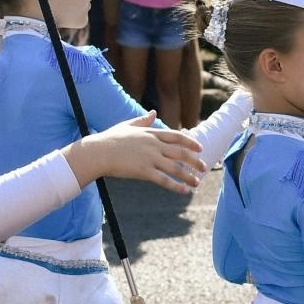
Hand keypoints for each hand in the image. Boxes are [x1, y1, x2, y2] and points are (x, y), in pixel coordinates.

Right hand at [68, 112, 206, 192]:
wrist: (98, 152)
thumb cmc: (111, 139)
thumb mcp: (128, 125)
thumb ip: (143, 120)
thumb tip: (153, 112)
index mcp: (151, 134)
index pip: (176, 137)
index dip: (190, 143)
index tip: (200, 148)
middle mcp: (154, 145)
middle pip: (180, 153)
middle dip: (194, 161)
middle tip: (204, 167)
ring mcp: (150, 158)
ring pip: (175, 168)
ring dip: (189, 176)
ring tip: (197, 183)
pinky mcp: (144, 171)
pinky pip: (164, 180)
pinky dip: (176, 186)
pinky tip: (184, 191)